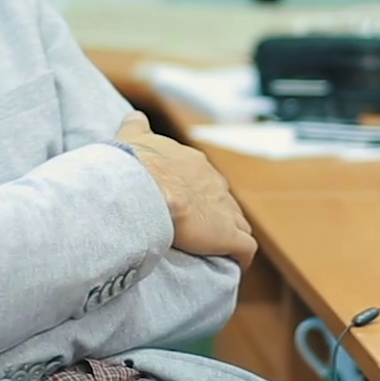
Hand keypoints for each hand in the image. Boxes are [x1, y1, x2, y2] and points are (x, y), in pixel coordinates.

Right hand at [116, 112, 257, 267]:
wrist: (142, 185)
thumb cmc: (134, 164)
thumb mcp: (134, 138)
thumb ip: (136, 127)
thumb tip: (133, 115)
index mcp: (194, 164)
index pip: (204, 181)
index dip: (197, 197)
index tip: (186, 209)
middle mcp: (214, 184)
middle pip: (224, 202)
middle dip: (217, 216)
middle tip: (200, 233)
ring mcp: (224, 209)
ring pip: (238, 223)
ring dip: (231, 236)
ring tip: (217, 253)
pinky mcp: (227, 235)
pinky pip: (245, 248)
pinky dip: (241, 257)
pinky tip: (234, 265)